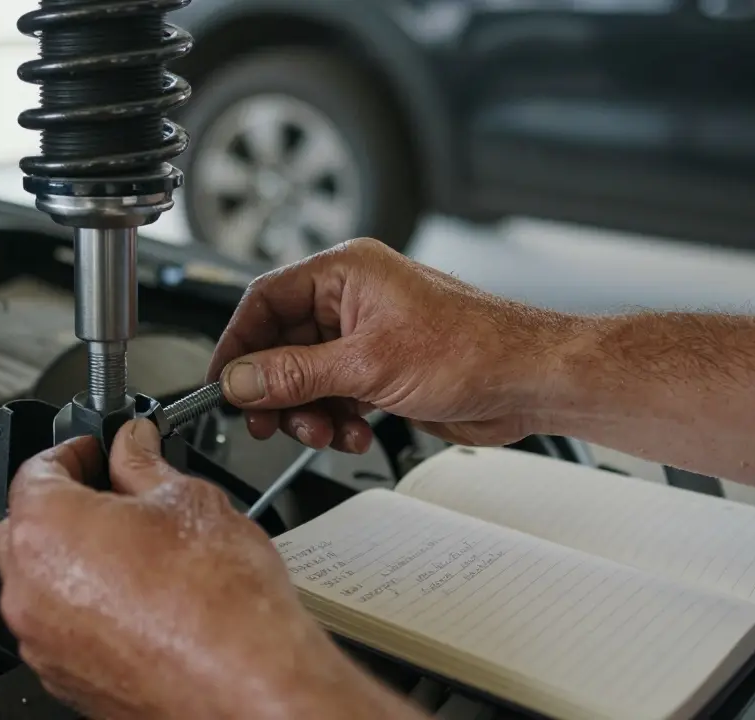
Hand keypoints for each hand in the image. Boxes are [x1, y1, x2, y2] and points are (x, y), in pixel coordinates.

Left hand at [0, 419, 417, 719]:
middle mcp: (28, 590)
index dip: (73, 450)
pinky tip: (142, 598)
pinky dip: (89, 608)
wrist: (250, 686)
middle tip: (121, 494)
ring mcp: (44, 642)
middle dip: (70, 504)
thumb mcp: (189, 500)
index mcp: (46, 531)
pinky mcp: (66, 679)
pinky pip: (63, 627)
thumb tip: (133, 446)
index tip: (98, 450)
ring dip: (78, 559)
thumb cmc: (221, 604)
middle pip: (30, 527)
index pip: (35, 468)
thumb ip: (143, 463)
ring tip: (141, 551)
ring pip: (44, 581)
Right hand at [207, 238, 572, 448]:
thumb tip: (242, 380)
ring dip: (309, 412)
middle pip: (282, 345)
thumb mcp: (367, 365)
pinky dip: (336, 420)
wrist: (530, 381)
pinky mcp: (381, 370)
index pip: (265, 301)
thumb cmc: (474, 348)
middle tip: (268, 421)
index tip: (224, 382)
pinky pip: (335, 395)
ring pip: (307, 377)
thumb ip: (294, 374)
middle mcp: (353, 300)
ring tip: (325, 431)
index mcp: (345, 274)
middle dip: (277, 390)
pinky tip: (355, 433)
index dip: (238, 344)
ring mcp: (367, 337)